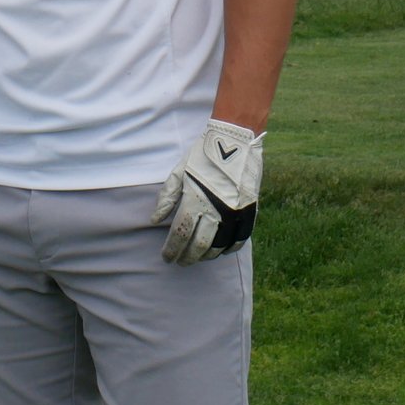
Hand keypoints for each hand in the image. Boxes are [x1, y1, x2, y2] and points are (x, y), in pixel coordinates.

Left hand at [150, 119, 263, 263]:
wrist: (235, 142)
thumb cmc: (203, 156)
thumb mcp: (179, 173)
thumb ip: (166, 198)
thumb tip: (155, 220)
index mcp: (195, 200)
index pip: (180, 233)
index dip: (172, 249)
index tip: (166, 257)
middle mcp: (216, 210)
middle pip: (199, 245)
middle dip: (187, 257)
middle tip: (180, 262)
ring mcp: (235, 213)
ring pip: (220, 246)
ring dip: (206, 256)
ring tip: (196, 257)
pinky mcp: (249, 212)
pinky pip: (239, 239)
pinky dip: (228, 249)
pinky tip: (219, 252)